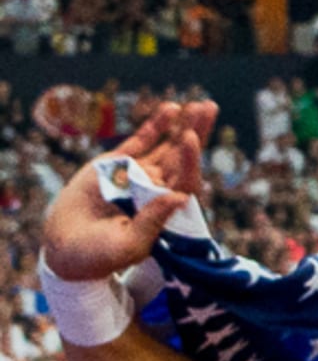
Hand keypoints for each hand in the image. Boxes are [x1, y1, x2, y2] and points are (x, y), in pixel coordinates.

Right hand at [42, 97, 213, 282]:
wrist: (66, 249)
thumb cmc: (100, 255)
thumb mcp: (128, 244)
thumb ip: (152, 221)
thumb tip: (180, 197)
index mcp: (166, 209)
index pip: (185, 180)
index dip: (190, 160)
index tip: (189, 138)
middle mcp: (157, 188)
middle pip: (183, 157)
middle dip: (197, 133)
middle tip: (209, 108)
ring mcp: (139, 174)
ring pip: (166, 145)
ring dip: (182, 126)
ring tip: (199, 106)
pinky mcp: (117, 164)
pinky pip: (141, 142)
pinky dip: (155, 126)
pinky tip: (171, 110)